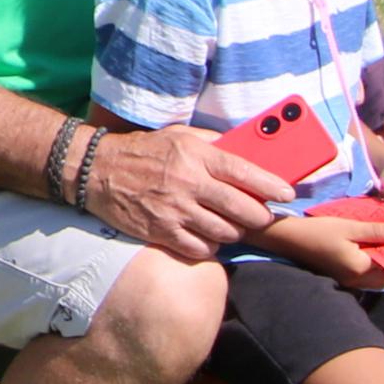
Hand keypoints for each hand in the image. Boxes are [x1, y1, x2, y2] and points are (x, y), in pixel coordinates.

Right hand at [83, 122, 296, 262]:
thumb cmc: (142, 151)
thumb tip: (244, 152)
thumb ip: (212, 143)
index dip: (271, 186)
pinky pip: (200, 248)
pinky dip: (210, 246)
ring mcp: (175, 211)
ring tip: (231, 225)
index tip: (286, 194)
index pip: (244, 172)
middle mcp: (188, 184)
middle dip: (260, 216)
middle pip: (241, 209)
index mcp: (196, 156)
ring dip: (234, 231)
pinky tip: (207, 237)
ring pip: (224, 232)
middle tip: (263, 216)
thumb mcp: (178, 135)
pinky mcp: (161, 232)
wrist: (96, 170)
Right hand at [261, 211, 383, 292]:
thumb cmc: (319, 230)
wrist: (291, 239)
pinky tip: (370, 251)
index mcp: (360, 266)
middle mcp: (356, 279)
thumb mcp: (349, 226)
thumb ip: (375, 231)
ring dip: (383, 266)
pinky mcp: (341, 278)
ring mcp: (348, 281)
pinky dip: (371, 268)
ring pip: (375, 279)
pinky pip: (364, 277)